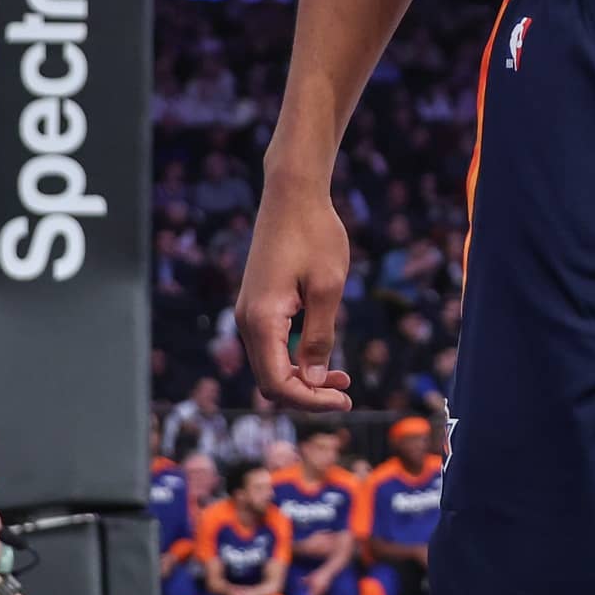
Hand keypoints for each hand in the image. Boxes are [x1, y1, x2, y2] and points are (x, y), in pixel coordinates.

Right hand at [236, 160, 353, 411]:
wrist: (294, 193)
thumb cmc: (315, 235)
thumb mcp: (328, 289)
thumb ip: (319, 338)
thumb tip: (310, 381)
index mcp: (262, 319)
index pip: (278, 383)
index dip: (310, 400)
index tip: (345, 401)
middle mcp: (247, 320)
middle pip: (270, 380)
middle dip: (307, 394)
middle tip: (346, 395)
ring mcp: (250, 311)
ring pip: (270, 365)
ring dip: (303, 378)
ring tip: (342, 380)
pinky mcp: (258, 303)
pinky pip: (272, 345)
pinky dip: (295, 358)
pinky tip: (323, 358)